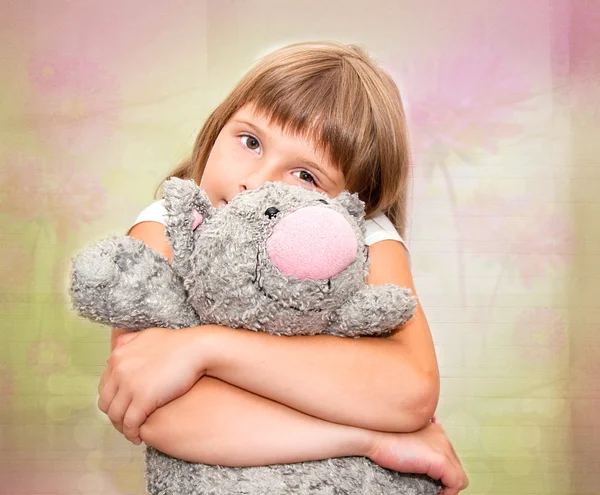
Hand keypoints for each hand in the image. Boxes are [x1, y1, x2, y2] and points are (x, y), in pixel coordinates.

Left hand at [98, 326, 209, 444]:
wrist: (198, 349)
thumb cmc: (179, 342)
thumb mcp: (149, 335)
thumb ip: (130, 340)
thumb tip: (118, 344)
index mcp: (118, 356)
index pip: (104, 387)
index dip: (113, 401)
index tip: (124, 408)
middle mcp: (119, 370)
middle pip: (106, 403)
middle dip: (115, 416)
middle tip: (127, 423)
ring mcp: (130, 385)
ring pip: (116, 415)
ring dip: (122, 428)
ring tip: (133, 433)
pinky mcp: (143, 399)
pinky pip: (130, 423)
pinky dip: (132, 433)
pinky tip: (139, 437)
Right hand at [368, 421, 467, 494]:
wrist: (373, 437)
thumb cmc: (382, 439)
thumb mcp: (405, 440)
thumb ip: (417, 444)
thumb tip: (420, 458)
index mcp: (434, 429)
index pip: (448, 454)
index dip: (442, 471)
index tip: (433, 480)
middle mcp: (442, 436)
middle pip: (456, 465)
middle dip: (446, 478)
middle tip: (433, 488)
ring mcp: (443, 447)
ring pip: (458, 476)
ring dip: (447, 487)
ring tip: (434, 491)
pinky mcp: (440, 460)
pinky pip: (456, 484)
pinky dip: (447, 493)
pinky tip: (434, 493)